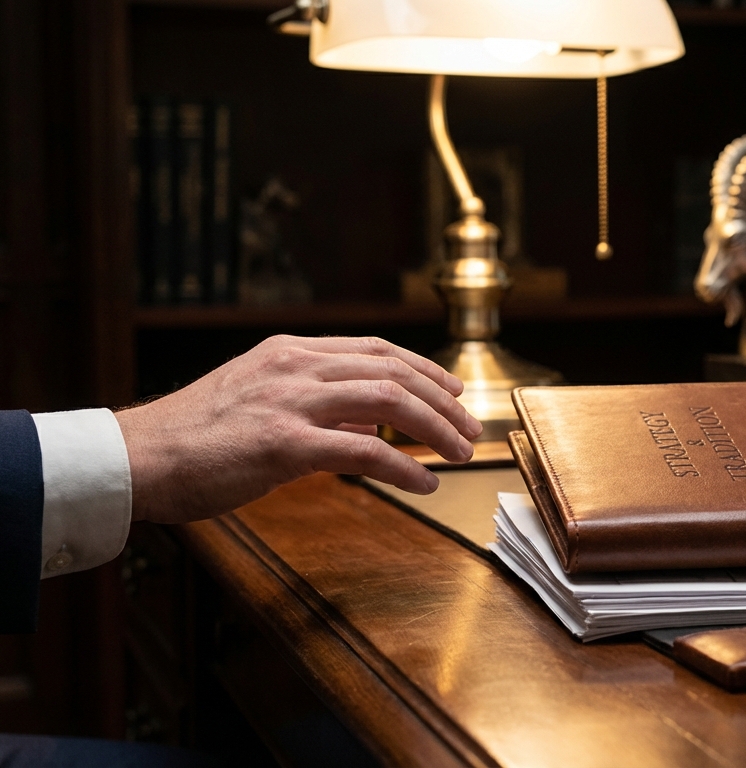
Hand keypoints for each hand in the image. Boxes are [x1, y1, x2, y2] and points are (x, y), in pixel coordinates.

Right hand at [115, 335, 481, 524]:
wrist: (137, 459)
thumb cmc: (195, 439)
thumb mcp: (259, 400)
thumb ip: (315, 406)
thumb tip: (367, 427)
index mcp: (290, 352)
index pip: (377, 350)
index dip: (424, 368)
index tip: (453, 390)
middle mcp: (296, 368)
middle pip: (394, 372)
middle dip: (443, 401)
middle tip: (471, 429)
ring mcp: (291, 403)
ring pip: (389, 403)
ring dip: (436, 429)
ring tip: (459, 453)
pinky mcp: (284, 445)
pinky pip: (364, 453)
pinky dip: (404, 468)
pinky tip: (424, 483)